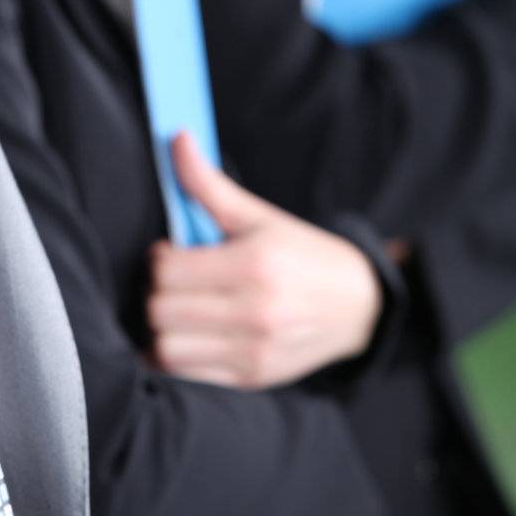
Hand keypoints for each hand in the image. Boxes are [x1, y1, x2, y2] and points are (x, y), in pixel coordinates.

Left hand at [146, 133, 382, 389]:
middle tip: (172, 282)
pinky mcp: (252, 378)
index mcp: (254, 265)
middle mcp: (254, 312)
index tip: (169, 252)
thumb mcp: (260, 216)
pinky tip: (185, 334)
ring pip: (168, 349)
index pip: (168, 271)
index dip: (158, 259)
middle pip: (161, 311)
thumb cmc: (303, 255)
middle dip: (156, 292)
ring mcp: (253, 351)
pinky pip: (187, 375)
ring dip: (161, 328)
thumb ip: (209, 183)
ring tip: (177, 308)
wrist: (359, 306)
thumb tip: (176, 137)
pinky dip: (174, 356)